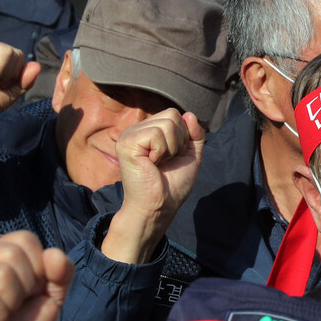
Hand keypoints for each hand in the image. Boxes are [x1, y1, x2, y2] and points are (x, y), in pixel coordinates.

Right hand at [0, 231, 73, 320]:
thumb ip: (61, 274)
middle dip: (26, 287)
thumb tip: (55, 254)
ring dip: (11, 305)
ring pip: (2, 274)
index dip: (38, 269)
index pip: (24, 239)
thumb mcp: (50, 299)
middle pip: (14, 253)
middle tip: (12, 310)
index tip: (27, 294)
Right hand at [101, 109, 204, 263]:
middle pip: (172, 115)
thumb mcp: (191, 156)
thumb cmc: (172, 185)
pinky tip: (151, 163)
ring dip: (171, 148)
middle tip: (166, 161)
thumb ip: (194, 134)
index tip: (174, 156)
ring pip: (167, 124)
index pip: (175, 114)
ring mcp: (129, 134)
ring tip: (158, 163)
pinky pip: (157, 134)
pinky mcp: (126, 142)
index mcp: (148, 130)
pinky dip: (161, 151)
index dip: (184, 136)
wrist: (160, 206)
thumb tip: (190, 114)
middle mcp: (136, 129)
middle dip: (179, 141)